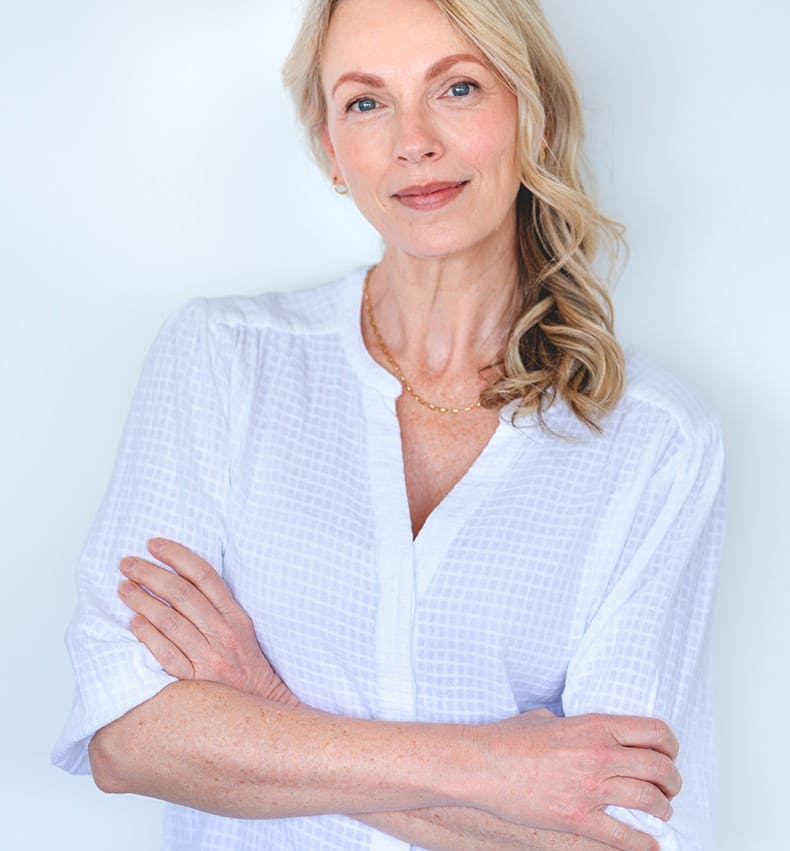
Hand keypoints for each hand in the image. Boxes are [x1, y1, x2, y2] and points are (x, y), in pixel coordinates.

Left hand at [118, 538, 298, 706]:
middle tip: (128, 563)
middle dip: (152, 574)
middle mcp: (224, 634)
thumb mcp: (243, 630)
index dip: (178, 555)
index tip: (154, 544)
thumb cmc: (247, 667)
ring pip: (171, 621)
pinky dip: (149, 636)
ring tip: (123, 588)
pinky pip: (167, 654)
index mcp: (236, 617)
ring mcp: (210, 658)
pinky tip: (134, 622)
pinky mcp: (196, 682)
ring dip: (143, 600)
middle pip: (183, 594)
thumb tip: (182, 580)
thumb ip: (218, 607)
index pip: (205, 576)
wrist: (262, 708)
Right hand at [472, 708, 679, 850]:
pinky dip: (643, 844)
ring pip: (650, 800)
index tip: (670, 755)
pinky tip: (649, 845)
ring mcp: (591, 787)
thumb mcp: (547, 718)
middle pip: (659, 767)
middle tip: (669, 789)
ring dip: (663, 810)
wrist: (484, 765)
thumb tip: (582, 734)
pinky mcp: (579, 817)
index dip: (671, 746)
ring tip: (660, 813)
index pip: (654, 732)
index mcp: (595, 725)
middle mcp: (600, 754)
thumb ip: (574, 726)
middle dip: (672, 782)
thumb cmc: (509, 740)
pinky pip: (625, 836)